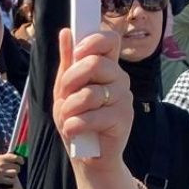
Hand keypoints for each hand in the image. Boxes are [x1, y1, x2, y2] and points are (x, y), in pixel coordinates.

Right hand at [0, 152, 21, 187]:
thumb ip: (2, 157)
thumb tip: (11, 156)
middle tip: (14, 168)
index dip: (20, 159)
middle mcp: (2, 165)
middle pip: (17, 166)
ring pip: (15, 173)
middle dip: (17, 168)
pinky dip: (12, 180)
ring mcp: (1, 173)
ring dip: (14, 174)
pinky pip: (11, 180)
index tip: (21, 161)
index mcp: (1, 158)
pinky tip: (9, 179)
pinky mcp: (0, 180)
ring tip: (11, 174)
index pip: (15, 157)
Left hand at [53, 28, 132, 168]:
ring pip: (91, 93)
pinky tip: (73, 130)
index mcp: (106, 67)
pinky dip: (75, 125)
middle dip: (70, 81)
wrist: (87, 156)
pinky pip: (93, 116)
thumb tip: (66, 32)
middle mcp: (119, 78)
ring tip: (68, 119)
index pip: (110, 39)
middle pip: (96, 64)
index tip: (76, 54)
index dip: (92, 42)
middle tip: (64, 96)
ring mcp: (124, 98)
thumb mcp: (65, 91)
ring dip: (70, 108)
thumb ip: (67, 64)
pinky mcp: (124, 118)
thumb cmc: (77, 120)